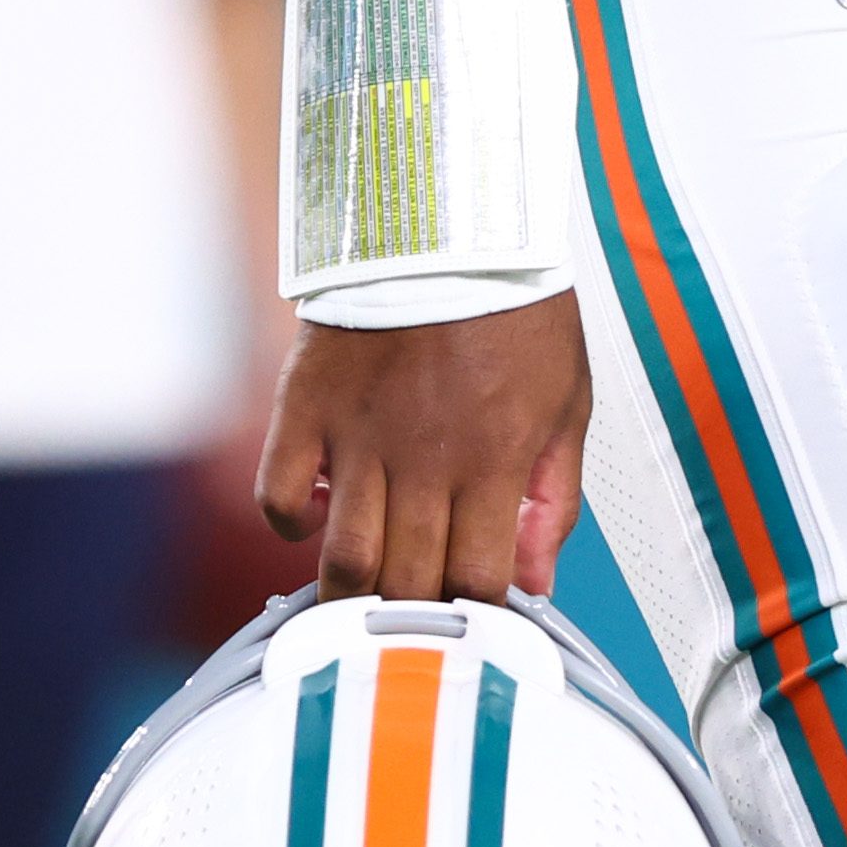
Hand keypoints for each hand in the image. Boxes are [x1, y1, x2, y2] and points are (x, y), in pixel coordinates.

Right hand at [257, 291, 590, 601]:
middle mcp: (425, 457)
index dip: (476, 622)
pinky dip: (293, 525)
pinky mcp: (308, 407)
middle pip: (407, 584)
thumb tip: (538, 584)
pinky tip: (321, 515)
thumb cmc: (516, 306)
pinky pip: (280, 497)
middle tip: (416, 620)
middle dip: (415, 621)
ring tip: (364, 599)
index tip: (473, 627)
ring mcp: (360, 435)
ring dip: (352, 596)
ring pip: (343, 562)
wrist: (449, 220)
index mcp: (496, 457)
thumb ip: (555, 496)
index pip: (478, 584)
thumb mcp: (567, 396)